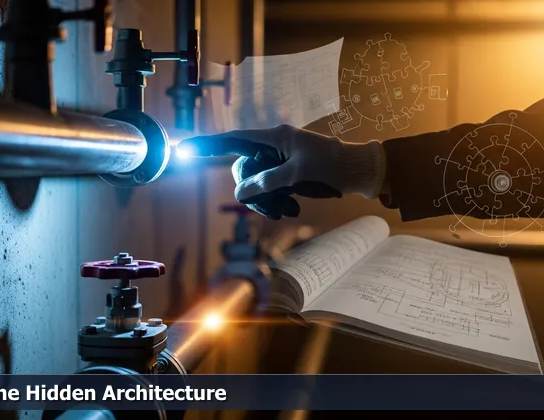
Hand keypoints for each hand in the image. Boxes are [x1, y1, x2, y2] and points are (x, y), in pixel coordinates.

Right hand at [178, 124, 385, 218]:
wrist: (358, 172)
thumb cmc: (331, 166)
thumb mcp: (296, 175)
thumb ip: (266, 182)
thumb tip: (240, 191)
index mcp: (273, 138)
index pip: (233, 141)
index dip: (208, 146)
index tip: (184, 150)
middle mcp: (272, 147)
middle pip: (244, 171)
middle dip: (255, 192)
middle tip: (275, 206)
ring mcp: (279, 161)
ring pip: (257, 185)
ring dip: (268, 201)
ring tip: (288, 210)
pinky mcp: (287, 174)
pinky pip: (270, 190)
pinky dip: (277, 202)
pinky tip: (292, 210)